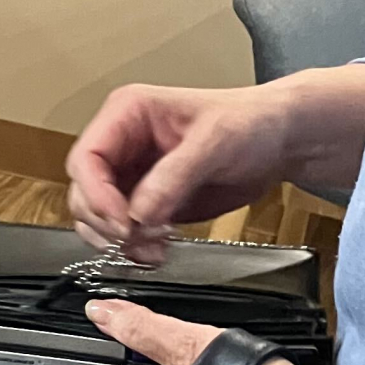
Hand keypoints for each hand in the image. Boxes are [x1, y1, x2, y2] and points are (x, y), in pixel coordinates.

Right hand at [66, 65, 364, 263]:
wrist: (280, 142)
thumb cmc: (250, 123)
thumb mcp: (214, 142)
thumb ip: (173, 177)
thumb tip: (138, 214)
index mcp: (126, 115)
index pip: (86, 158)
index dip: (97, 194)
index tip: (123, 222)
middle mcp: (121, 144)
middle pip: (84, 192)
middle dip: (107, 222)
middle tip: (138, 238)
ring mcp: (132, 175)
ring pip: (97, 217)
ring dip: (118, 240)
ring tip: (154, 248)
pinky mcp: (146, 201)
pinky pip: (122, 231)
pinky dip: (133, 247)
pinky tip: (159, 249)